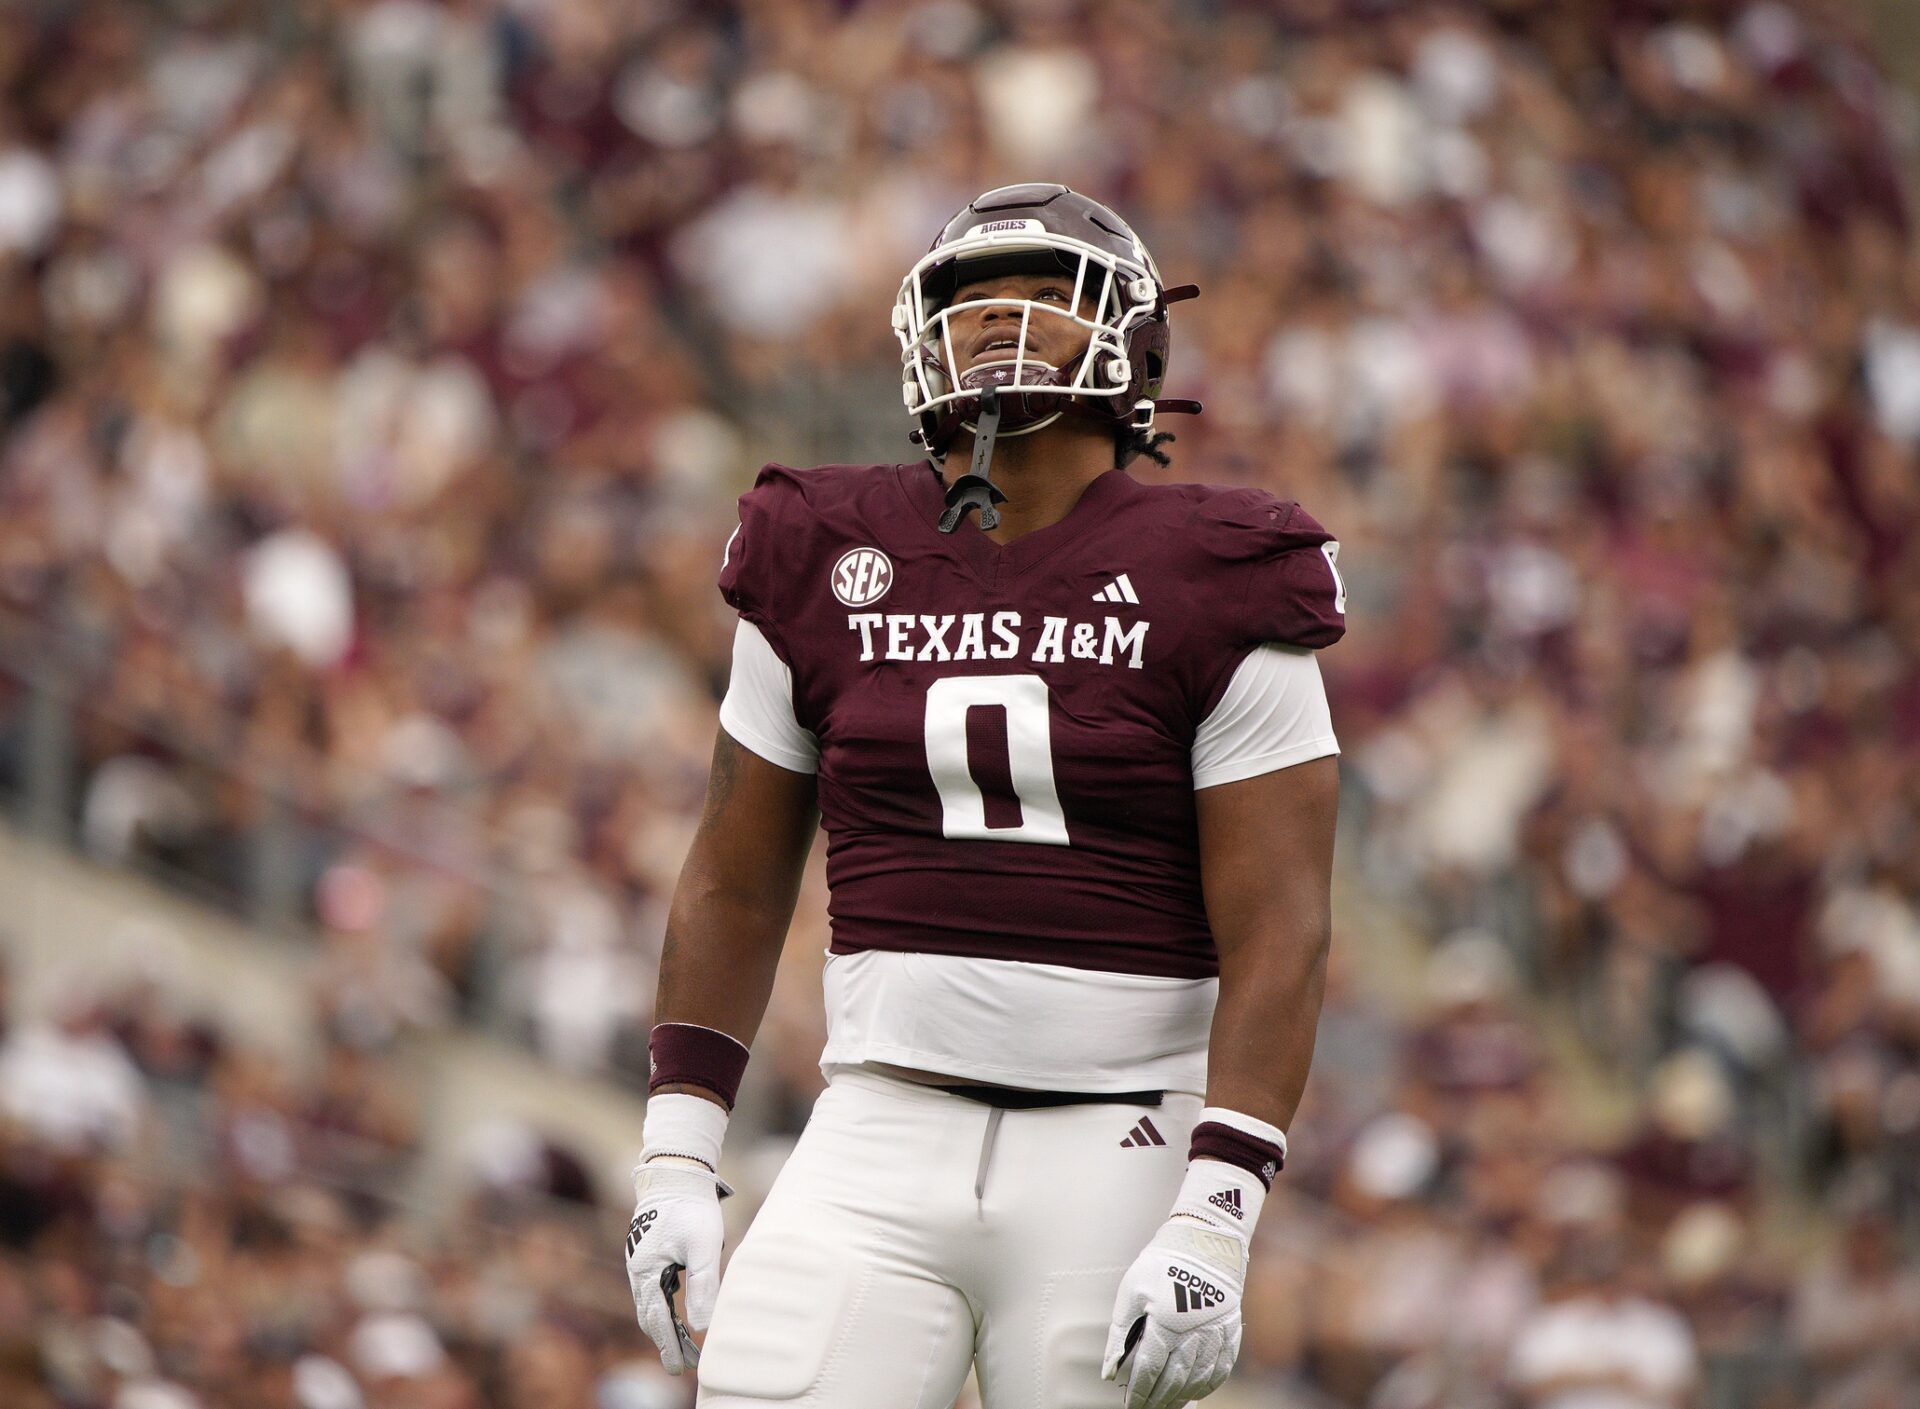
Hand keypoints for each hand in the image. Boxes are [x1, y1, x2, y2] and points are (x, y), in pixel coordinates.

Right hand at [624, 1157, 725, 1373]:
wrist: (676, 1173)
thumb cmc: (691, 1207)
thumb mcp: (702, 1247)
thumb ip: (702, 1285)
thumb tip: (702, 1327)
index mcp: (647, 1271)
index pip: (657, 1319)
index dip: (669, 1346)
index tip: (678, 1369)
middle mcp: (638, 1270)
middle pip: (650, 1316)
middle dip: (666, 1342)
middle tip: (683, 1366)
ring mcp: (642, 1261)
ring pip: (651, 1303)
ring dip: (665, 1325)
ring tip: (684, 1345)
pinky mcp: (650, 1253)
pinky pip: (654, 1288)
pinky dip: (664, 1306)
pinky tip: (678, 1312)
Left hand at [1101, 1165, 1257, 1406]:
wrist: (1205, 1238)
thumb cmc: (1161, 1263)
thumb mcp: (1131, 1291)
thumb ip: (1119, 1333)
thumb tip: (1110, 1369)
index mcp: (1166, 1320)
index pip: (1150, 1369)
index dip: (1140, 1392)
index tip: (1131, 1405)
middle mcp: (1194, 1330)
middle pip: (1175, 1378)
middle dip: (1159, 1399)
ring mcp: (1216, 1331)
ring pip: (1199, 1377)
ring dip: (1182, 1396)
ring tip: (1168, 1405)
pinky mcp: (1231, 1328)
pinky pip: (1222, 1367)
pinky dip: (1208, 1384)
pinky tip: (1196, 1391)